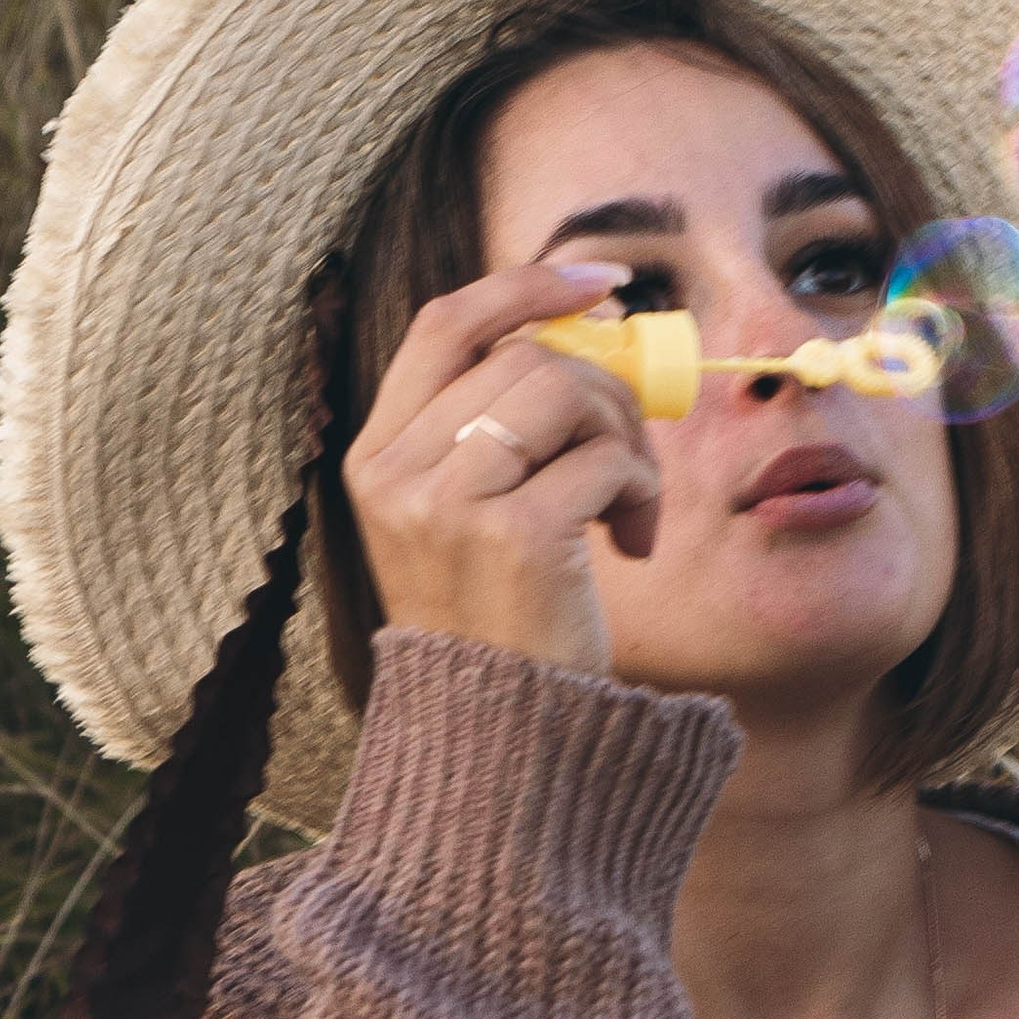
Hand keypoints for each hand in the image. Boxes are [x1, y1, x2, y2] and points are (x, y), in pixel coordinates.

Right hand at [341, 260, 660, 679]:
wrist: (500, 739)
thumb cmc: (502, 620)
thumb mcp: (466, 514)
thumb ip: (496, 425)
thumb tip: (588, 324)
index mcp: (376, 456)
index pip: (445, 324)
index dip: (526, 285)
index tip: (601, 279)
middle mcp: (398, 473)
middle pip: (528, 356)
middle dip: (605, 392)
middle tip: (628, 458)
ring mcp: (448, 502)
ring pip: (569, 392)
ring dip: (625, 441)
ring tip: (629, 506)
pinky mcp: (513, 534)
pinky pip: (607, 460)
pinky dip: (641, 493)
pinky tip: (631, 544)